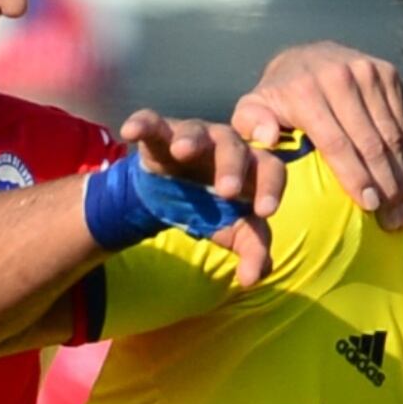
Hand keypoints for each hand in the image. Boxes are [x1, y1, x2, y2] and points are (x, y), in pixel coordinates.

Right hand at [118, 108, 282, 286]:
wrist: (172, 196)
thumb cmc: (213, 210)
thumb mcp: (234, 232)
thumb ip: (252, 251)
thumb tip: (253, 279)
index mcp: (252, 168)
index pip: (271, 170)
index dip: (270, 188)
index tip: (266, 212)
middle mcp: (226, 145)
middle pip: (235, 147)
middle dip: (231, 167)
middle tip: (226, 190)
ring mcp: (193, 135)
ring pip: (196, 131)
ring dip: (190, 139)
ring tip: (181, 150)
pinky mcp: (160, 133)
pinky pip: (153, 124)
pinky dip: (143, 124)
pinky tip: (131, 131)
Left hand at [232, 41, 402, 227]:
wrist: (303, 56)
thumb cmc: (276, 97)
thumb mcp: (251, 108)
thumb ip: (250, 124)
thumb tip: (268, 137)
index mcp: (306, 91)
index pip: (337, 143)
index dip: (355, 176)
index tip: (369, 206)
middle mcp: (341, 77)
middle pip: (370, 142)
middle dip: (384, 184)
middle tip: (393, 219)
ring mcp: (368, 72)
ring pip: (392, 133)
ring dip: (401, 174)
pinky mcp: (387, 72)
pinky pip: (402, 121)